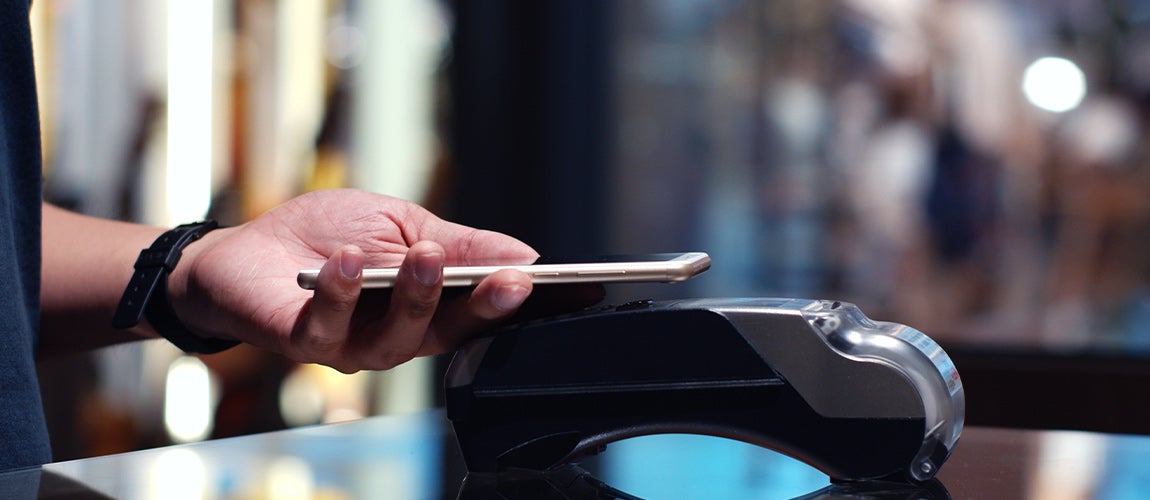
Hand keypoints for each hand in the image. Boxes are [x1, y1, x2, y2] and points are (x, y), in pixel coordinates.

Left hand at [170, 189, 541, 372]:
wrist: (244, 250)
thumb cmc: (326, 236)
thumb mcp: (400, 224)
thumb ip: (459, 242)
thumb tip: (525, 255)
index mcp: (428, 307)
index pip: (482, 310)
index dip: (520, 301)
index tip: (562, 286)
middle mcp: (397, 335)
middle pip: (451, 332)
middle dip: (483, 306)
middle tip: (510, 280)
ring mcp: (353, 346)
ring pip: (398, 339)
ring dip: (417, 297)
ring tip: (428, 256)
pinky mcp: (305, 343)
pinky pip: (330, 329)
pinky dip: (342, 293)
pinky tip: (348, 260)